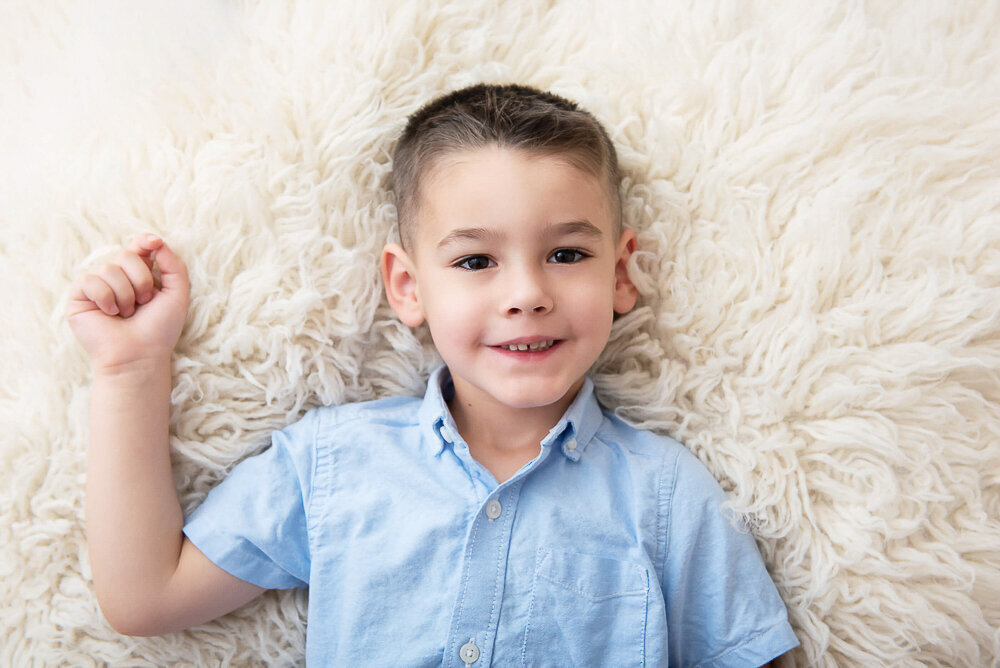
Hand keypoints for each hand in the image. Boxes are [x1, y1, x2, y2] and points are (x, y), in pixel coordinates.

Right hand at [67, 234, 189, 371]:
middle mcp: (116, 278)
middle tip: (144, 303)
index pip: (138, 248)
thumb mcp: (177, 294)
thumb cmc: (159, 329)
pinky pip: (91, 281)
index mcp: (137, 276)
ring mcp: (96, 287)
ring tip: (127, 314)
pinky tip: (110, 315)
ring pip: (109, 269)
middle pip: (126, 255)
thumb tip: (157, 241)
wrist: (140, 355)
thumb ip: (173, 265)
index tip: (154, 242)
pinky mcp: (78, 297)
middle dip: (142, 280)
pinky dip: (107, 299)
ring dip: (126, 295)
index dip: (144, 241)